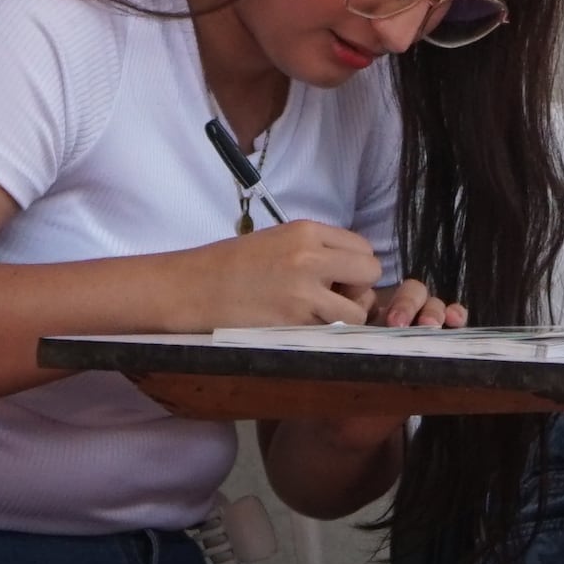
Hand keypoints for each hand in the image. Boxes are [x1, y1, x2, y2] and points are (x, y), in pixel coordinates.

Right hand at [197, 221, 385, 328]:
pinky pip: (333, 331)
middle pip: (370, 271)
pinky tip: (304, 326)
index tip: (338, 276)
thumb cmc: (230, 265)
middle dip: (360, 288)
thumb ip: (316, 249)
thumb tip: (350, 270)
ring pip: (358, 310)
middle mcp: (310, 257)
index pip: (362, 246)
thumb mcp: (277, 240)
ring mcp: (304, 292)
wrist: (193, 288)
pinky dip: (327, 333)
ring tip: (320, 315)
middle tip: (336, 297)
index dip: (355, 265)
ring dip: (347, 316)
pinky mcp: (294, 323)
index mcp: (305, 230)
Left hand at [308, 277, 468, 450]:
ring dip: (434, 310)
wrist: (353, 428)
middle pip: (410, 292)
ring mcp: (420, 331)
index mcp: (365, 317)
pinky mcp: (441, 347)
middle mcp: (394, 319)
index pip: (381, 290)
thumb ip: (343, 349)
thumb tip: (346, 333)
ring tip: (432, 326)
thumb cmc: (339, 396)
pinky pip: (453, 321)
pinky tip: (456, 321)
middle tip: (399, 324)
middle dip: (408, 303)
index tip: (374, 317)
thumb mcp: (335, 369)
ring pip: (432, 304)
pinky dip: (456, 315)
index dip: (379, 296)